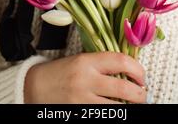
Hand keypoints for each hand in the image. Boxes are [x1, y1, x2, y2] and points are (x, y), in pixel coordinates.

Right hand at [24, 51, 146, 103]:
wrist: (35, 87)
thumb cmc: (61, 71)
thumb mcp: (81, 60)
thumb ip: (103, 63)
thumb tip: (131, 70)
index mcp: (87, 61)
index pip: (121, 61)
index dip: (138, 69)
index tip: (142, 76)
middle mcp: (86, 80)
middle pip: (124, 88)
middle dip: (140, 94)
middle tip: (142, 94)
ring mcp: (82, 100)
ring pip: (117, 109)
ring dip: (130, 108)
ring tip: (132, 105)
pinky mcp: (79, 114)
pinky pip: (103, 117)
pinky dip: (114, 115)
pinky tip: (115, 111)